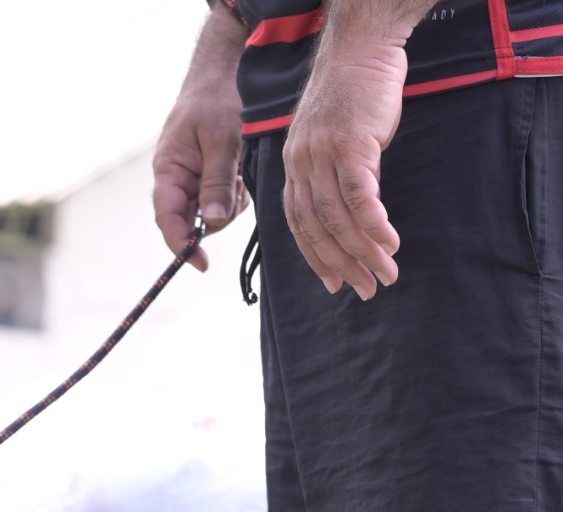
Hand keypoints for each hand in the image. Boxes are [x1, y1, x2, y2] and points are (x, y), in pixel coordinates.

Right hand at [152, 8, 249, 271]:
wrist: (223, 71)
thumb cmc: (216, 99)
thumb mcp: (221, 141)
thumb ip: (217, 182)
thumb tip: (210, 223)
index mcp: (168, 171)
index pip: (168, 218)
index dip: (181, 244)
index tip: (201, 264)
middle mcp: (176, 178)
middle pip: (192, 219)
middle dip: (216, 215)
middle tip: (237, 191)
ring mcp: (192, 176)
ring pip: (210, 210)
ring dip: (229, 201)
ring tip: (240, 170)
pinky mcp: (209, 172)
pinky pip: (221, 196)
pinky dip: (234, 191)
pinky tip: (240, 168)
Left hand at [285, 11, 419, 297]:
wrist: (359, 49)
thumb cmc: (351, 94)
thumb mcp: (332, 138)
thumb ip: (332, 171)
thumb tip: (347, 205)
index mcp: (293, 169)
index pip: (298, 225)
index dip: (315, 257)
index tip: (333, 283)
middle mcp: (301, 167)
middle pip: (317, 229)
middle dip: (341, 265)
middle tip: (366, 291)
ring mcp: (323, 157)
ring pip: (338, 218)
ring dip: (363, 251)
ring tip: (386, 274)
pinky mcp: (350, 145)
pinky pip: (359, 195)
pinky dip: (374, 223)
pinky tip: (389, 242)